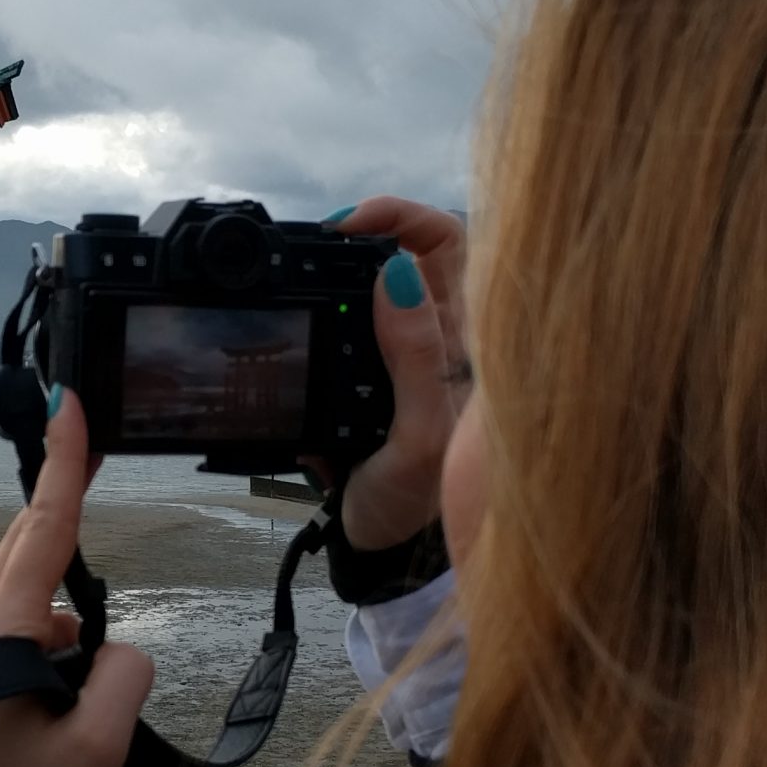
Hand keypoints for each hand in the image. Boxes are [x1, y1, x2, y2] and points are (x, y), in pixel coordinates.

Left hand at [0, 390, 155, 766]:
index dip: (62, 463)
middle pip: (25, 552)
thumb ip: (123, 679)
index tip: (68, 404)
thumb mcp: (98, 749)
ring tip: (93, 682)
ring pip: (21, 605)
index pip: (44, 529)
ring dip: (65, 613)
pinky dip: (48, 647)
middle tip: (85, 450)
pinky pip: (10, 644)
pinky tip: (73, 699)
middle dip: (61, 510)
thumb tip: (118, 653)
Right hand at [324, 197, 468, 550]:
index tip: (347, 226)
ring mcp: (403, 356)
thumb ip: (416, 358)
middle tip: (313, 247)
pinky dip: (317, 320)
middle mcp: (439, 337)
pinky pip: (341, 329)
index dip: (401, 215)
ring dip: (333, 278)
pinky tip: (300, 331)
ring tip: (299, 286)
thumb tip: (397, 273)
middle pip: (405, 250)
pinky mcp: (369, 376)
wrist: (384, 550)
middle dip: (357, 238)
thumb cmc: (417, 502)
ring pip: (370, 287)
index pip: (448, 240)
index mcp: (466, 340)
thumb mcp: (420, 434)